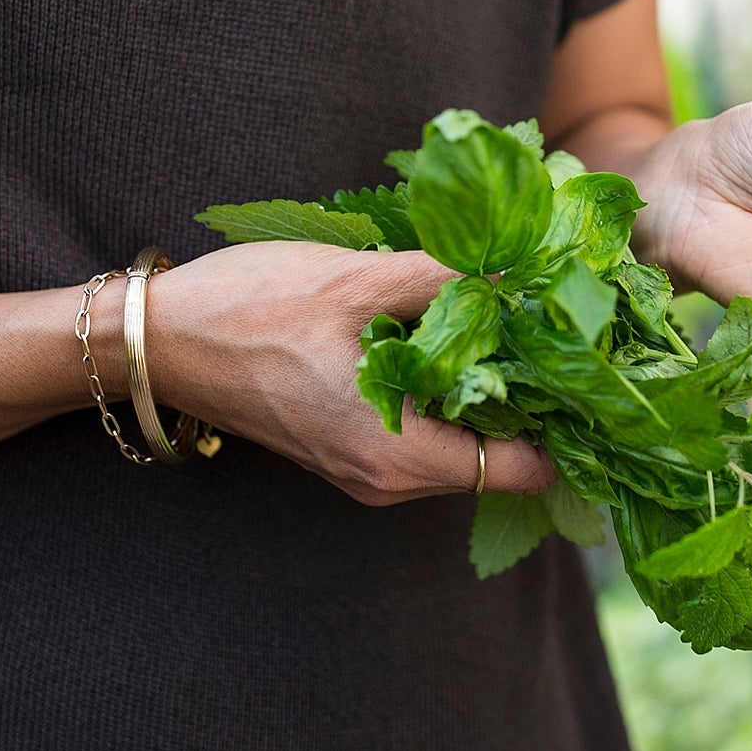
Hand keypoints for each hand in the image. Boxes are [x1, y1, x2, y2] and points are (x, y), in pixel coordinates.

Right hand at [145, 243, 552, 503]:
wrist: (155, 341)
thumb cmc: (249, 314)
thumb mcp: (359, 282)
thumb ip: (447, 280)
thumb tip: (525, 270)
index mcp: (401, 459)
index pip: (525, 470)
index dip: (568, 424)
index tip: (596, 365)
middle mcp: (389, 480)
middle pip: (498, 454)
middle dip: (535, 394)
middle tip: (567, 323)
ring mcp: (366, 467)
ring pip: (460, 438)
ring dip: (491, 385)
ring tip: (522, 315)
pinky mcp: (347, 443)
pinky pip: (423, 427)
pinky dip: (450, 387)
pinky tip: (461, 327)